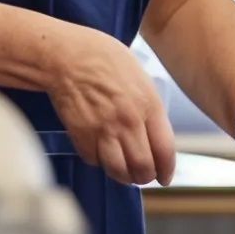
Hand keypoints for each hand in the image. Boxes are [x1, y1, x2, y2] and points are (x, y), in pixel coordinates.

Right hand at [44, 26, 175, 186]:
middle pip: (143, 167)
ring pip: (119, 171)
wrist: (67, 56)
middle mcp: (128, 121)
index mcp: (149, 104)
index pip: (165, 149)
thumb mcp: (140, 77)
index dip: (167, 169)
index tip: (165, 177)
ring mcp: (103, 130)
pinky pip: (94, 161)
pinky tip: (101, 153)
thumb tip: (155, 134)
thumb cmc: (105, 59)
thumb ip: (150, 107)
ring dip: (123, 176)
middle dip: (145, 177)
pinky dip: (99, 162)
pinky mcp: (81, 136)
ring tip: (124, 172)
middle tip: (143, 176)